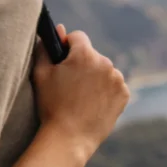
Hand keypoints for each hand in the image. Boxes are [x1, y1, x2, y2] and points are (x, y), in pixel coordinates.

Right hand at [32, 24, 129, 161]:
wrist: (69, 138)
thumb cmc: (51, 105)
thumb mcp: (41, 74)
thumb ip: (46, 48)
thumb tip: (59, 29)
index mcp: (84, 55)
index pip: (78, 37)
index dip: (68, 47)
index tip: (63, 61)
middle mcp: (105, 63)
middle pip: (92, 55)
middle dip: (82, 64)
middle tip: (70, 85)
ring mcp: (117, 79)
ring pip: (104, 70)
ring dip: (95, 77)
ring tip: (81, 97)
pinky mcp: (124, 94)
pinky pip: (114, 85)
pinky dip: (105, 91)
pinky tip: (93, 103)